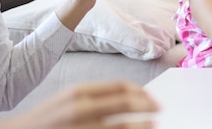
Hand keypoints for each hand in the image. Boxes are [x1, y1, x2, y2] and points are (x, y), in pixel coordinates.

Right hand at [0, 81, 158, 128]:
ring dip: (142, 126)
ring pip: (121, 127)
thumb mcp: (72, 97)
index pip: (121, 87)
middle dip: (148, 107)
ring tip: (153, 126)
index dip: (143, 92)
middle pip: (125, 105)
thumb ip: (99, 95)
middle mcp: (81, 109)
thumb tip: (134, 97)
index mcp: (81, 92)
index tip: (154, 98)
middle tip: (161, 110)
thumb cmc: (50, 116)